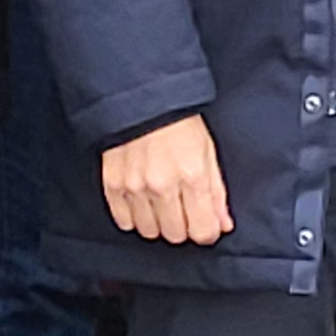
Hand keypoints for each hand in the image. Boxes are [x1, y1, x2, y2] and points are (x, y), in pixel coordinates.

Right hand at [103, 115, 230, 244]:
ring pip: (149, 232)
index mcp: (192, 176)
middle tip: (184, 211)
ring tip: (162, 204)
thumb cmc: (180, 124)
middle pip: (174, 235)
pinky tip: (142, 203)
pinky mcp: (112, 185)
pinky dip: (134, 218)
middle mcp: (162, 186)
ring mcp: (134, 187)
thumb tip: (223, 225)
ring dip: (158, 224)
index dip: (207, 233)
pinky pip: (123, 221)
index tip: (207, 227)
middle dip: (183, 227)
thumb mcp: (208, 153)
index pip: (202, 230)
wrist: (142, 101)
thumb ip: (216, 193)